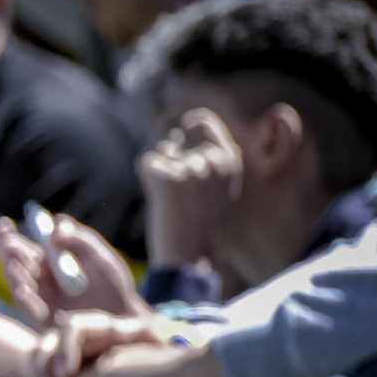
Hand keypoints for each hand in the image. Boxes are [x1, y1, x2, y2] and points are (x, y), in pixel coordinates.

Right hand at [0, 216, 146, 328]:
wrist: (125, 317)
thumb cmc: (113, 285)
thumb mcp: (99, 255)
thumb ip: (79, 237)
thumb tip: (56, 221)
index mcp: (49, 263)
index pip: (24, 247)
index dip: (9, 235)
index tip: (3, 223)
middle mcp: (40, 280)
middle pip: (17, 264)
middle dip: (9, 253)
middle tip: (8, 242)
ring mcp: (41, 300)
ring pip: (20, 285)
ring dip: (15, 275)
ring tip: (13, 265)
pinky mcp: (46, 319)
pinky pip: (32, 310)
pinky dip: (26, 300)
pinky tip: (23, 290)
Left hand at [137, 108, 241, 268]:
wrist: (188, 254)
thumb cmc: (198, 226)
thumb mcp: (213, 189)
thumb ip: (202, 161)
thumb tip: (172, 135)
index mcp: (230, 161)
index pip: (208, 124)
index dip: (194, 122)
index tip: (184, 125)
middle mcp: (214, 160)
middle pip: (174, 146)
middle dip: (166, 162)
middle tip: (173, 194)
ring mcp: (191, 167)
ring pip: (160, 155)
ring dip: (158, 174)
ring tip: (170, 202)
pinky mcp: (168, 176)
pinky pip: (146, 163)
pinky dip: (145, 178)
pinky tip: (157, 198)